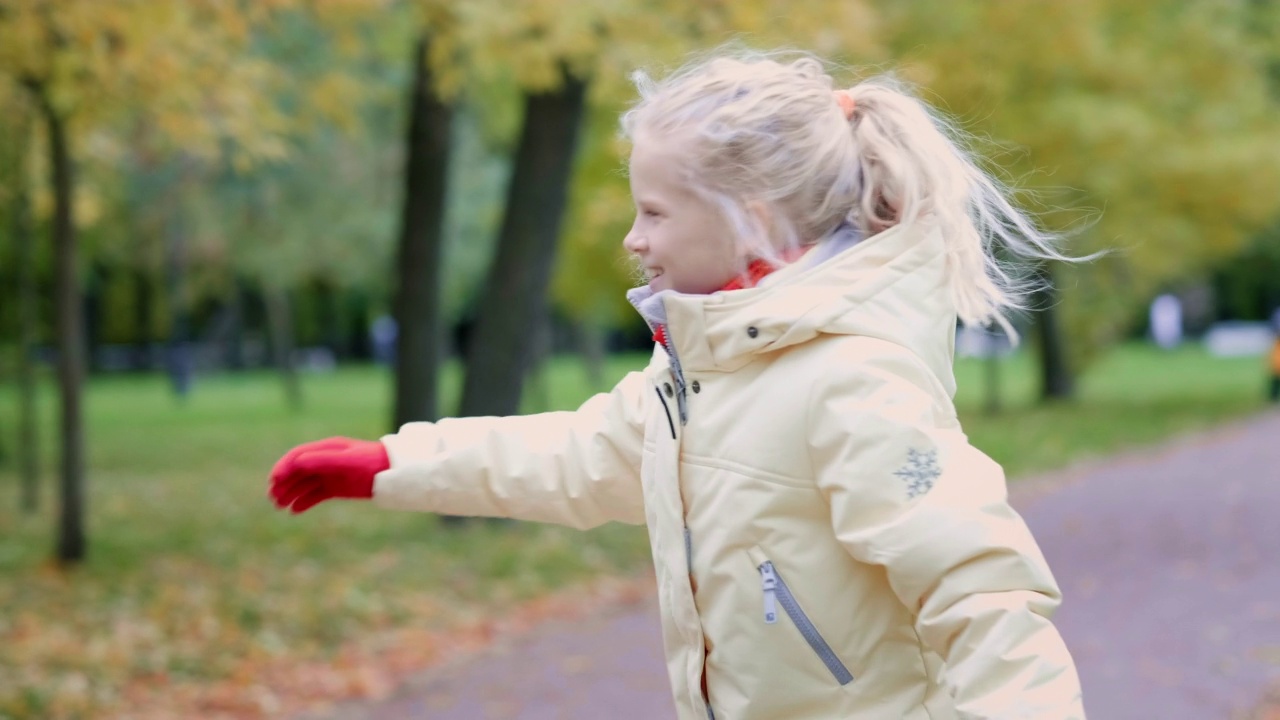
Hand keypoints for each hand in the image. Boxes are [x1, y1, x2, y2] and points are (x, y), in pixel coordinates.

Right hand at [269, 437, 388, 513]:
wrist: (394, 473)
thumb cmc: (372, 463)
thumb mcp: (347, 462)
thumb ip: (324, 461)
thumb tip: (298, 463)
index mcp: (327, 449)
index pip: (298, 456)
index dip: (284, 467)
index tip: (274, 481)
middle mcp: (326, 460)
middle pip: (298, 471)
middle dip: (283, 482)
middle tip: (272, 498)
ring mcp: (331, 474)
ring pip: (305, 484)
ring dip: (290, 493)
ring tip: (279, 506)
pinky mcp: (337, 487)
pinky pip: (316, 494)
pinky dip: (304, 502)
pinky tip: (294, 511)